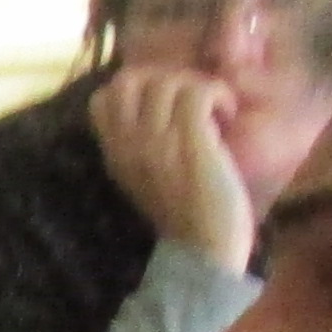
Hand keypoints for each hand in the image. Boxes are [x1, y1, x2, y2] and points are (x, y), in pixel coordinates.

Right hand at [92, 61, 253, 267]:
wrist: (204, 252)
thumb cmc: (184, 219)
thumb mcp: (145, 182)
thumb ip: (140, 149)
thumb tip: (157, 110)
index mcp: (116, 155)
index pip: (103, 99)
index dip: (136, 89)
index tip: (166, 106)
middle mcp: (129, 144)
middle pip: (130, 80)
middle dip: (166, 79)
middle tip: (193, 102)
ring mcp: (159, 142)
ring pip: (168, 82)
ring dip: (199, 87)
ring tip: (216, 112)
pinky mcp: (191, 142)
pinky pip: (198, 92)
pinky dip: (218, 95)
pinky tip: (228, 115)